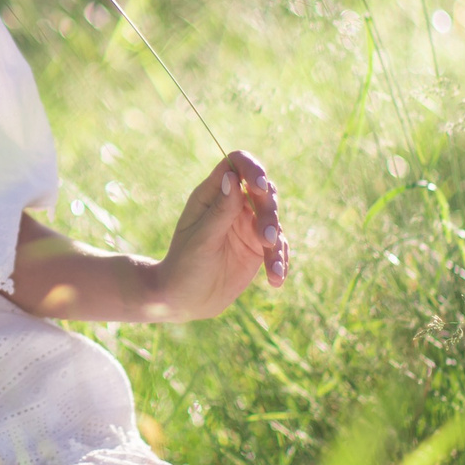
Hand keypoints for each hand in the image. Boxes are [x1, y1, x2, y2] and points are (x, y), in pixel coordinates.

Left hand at [146, 150, 288, 320]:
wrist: (184, 299)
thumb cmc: (184, 265)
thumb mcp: (201, 239)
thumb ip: (220, 210)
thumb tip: (232, 176)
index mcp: (212, 194)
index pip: (236, 165)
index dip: (251, 169)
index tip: (259, 186)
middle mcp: (233, 205)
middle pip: (263, 192)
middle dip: (269, 213)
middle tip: (266, 239)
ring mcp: (248, 225)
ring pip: (274, 220)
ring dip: (276, 242)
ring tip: (272, 270)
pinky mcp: (259, 247)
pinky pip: (278, 247)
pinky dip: (280, 261)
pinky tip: (276, 279)